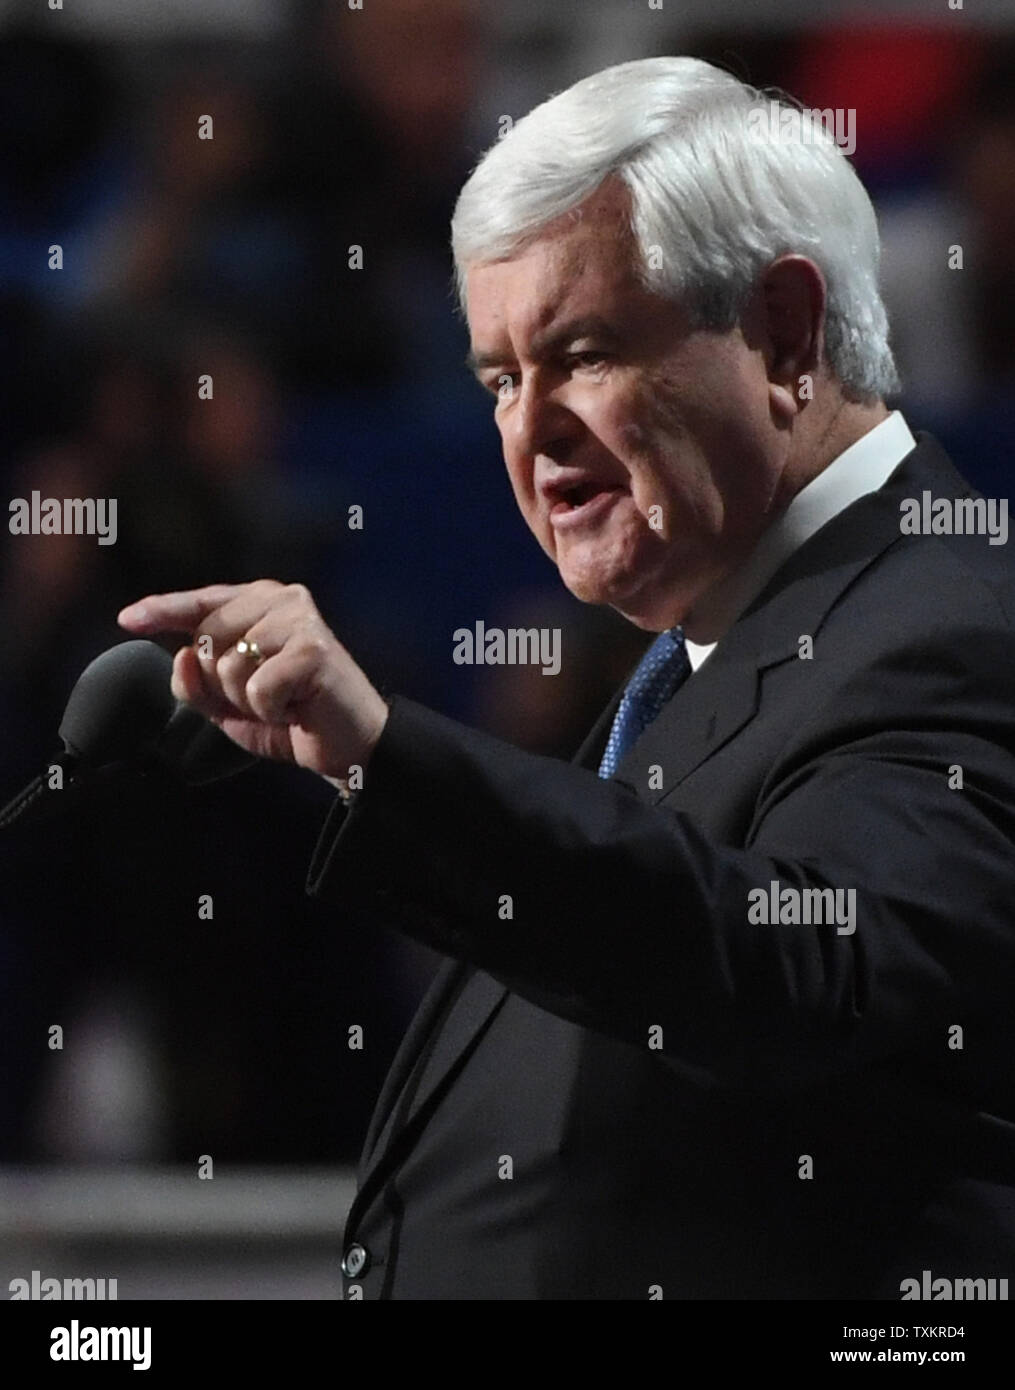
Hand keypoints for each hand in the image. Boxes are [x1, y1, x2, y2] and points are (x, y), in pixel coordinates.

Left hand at [117, 581, 388, 779]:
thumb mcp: (227, 703)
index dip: (162, 611)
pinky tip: (296, 709)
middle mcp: (281, 600)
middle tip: (261, 699)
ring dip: (248, 700)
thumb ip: (195, 681)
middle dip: (221, 683)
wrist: (349, 745)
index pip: (201, 602)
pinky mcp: (315, 649)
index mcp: (261, 603)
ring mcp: (300, 620)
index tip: (127, 620)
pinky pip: (258, 687)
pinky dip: (270, 710)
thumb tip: (182, 655)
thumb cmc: (292, 718)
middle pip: (207, 638)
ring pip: (229, 665)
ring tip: (282, 704)